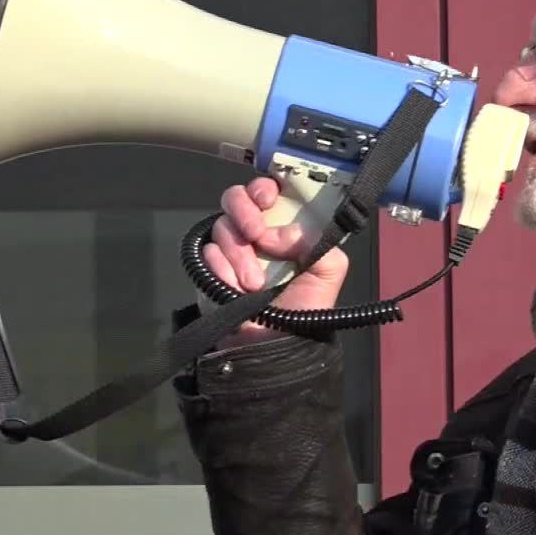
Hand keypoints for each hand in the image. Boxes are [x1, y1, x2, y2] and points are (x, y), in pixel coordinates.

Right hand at [203, 176, 348, 347]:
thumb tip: (278, 232)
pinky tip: (237, 289)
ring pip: (222, 227)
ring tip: (255, 284)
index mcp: (283, 226)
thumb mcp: (328, 271)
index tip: (267, 199)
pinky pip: (206, 253)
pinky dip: (222, 270)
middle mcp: (255, 232)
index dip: (263, 188)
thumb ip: (318, 240)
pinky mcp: (210, 269)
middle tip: (256, 235)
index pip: (268, 190)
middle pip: (235, 198)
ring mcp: (230, 249)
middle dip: (244, 212)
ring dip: (239, 254)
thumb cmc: (305, 309)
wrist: (274, 347)